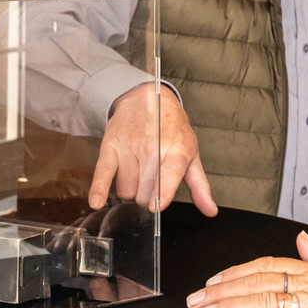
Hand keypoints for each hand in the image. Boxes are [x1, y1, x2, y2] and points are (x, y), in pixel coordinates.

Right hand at [89, 84, 215, 215]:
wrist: (147, 97)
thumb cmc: (172, 129)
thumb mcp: (191, 153)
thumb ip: (199, 185)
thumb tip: (210, 210)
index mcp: (177, 150)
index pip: (169, 173)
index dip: (163, 191)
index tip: (157, 205)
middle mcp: (153, 147)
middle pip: (145, 190)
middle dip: (147, 196)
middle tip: (152, 182)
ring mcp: (131, 146)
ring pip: (126, 188)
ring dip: (130, 190)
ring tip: (138, 174)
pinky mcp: (111, 145)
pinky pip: (103, 171)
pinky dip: (99, 189)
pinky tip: (97, 201)